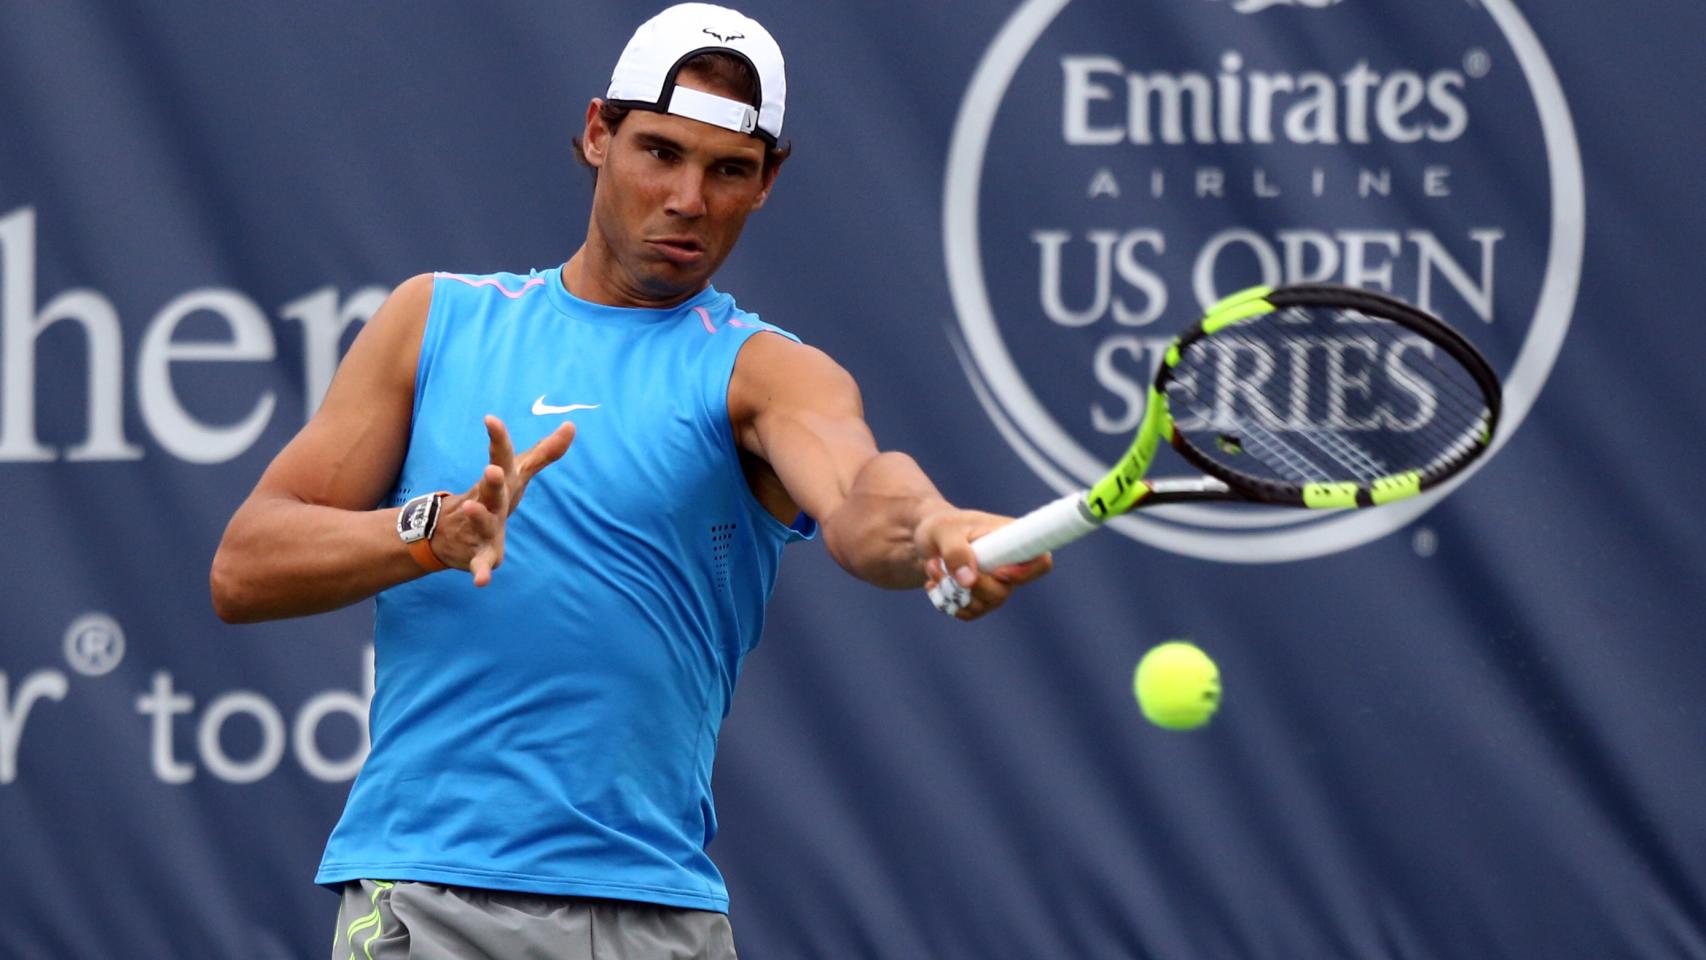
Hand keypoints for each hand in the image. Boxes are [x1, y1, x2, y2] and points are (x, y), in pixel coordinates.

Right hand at [429, 415, 574, 585]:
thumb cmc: (493, 496)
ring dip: (479, 517)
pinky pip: (480, 563)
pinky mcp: (479, 553)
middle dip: (491, 481)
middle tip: (490, 469)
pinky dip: (481, 572)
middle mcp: (488, 501)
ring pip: (482, 522)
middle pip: (491, 490)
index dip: (498, 438)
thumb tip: (571, 424)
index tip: (490, 419)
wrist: (448, 532)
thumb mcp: (519, 473)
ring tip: (475, 509)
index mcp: (500, 481)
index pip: (501, 456)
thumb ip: (545, 452)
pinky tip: (482, 583)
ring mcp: (480, 527)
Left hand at [915, 508, 1052, 619]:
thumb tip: (970, 581)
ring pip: (984, 605)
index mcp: (1012, 539)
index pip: (1041, 561)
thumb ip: (956, 552)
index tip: (997, 572)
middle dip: (970, 585)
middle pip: (1004, 592)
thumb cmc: (941, 526)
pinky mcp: (981, 599)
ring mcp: (997, 585)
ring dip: (952, 591)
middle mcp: (1010, 565)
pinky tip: (935, 582)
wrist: (927, 539)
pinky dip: (947, 602)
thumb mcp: (943, 531)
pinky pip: (968, 612)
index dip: (1025, 573)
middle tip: (941, 564)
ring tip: (934, 566)